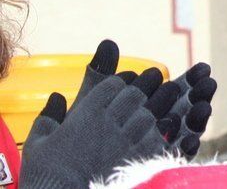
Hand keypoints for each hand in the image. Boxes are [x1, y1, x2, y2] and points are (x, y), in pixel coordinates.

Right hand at [20, 69, 183, 187]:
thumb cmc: (47, 175)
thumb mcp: (37, 145)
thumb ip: (47, 118)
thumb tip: (56, 97)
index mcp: (87, 114)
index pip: (113, 84)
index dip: (120, 82)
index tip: (122, 87)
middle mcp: (110, 122)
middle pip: (135, 94)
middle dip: (141, 89)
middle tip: (147, 88)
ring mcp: (127, 140)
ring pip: (149, 114)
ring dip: (151, 110)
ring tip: (153, 109)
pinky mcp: (140, 159)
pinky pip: (158, 137)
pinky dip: (158, 133)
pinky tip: (155, 135)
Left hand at [71, 40, 213, 158]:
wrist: (75, 165)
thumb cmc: (85, 130)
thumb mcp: (95, 99)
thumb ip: (104, 73)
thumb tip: (107, 42)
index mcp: (156, 104)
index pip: (180, 88)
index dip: (194, 78)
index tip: (203, 68)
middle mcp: (165, 123)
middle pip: (190, 107)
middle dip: (202, 95)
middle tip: (209, 83)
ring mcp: (165, 144)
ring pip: (188, 130)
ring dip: (199, 119)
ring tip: (203, 107)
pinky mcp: (159, 162)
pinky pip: (177, 158)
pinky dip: (186, 149)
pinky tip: (189, 140)